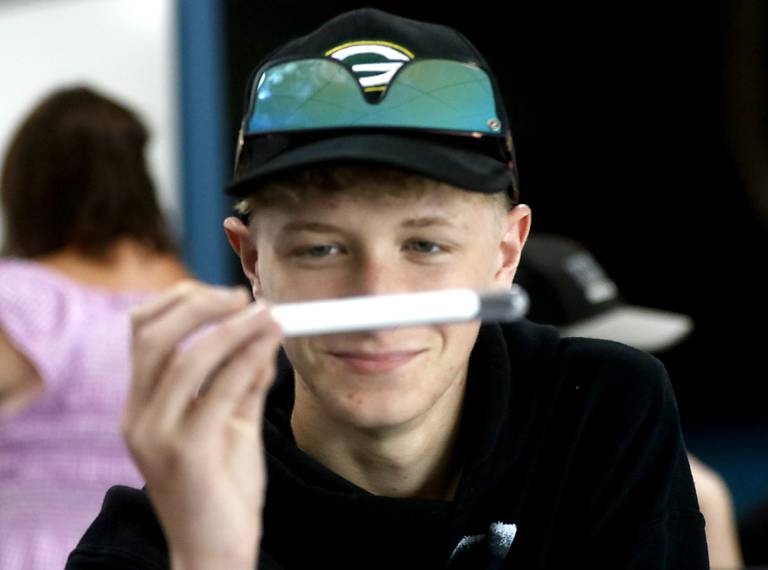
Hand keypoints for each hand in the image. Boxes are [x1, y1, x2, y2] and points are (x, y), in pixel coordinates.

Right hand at [121, 281, 281, 569]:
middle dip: (200, 305)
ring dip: (233, 328)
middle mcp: (139, 417)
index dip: (181, 302)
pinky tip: (271, 344)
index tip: (225, 294)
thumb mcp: (232, 424)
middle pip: (154, 336)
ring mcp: (156, 436)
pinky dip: (247, 358)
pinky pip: (217, 391)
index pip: (143, 334)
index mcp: (142, 407)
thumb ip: (242, 381)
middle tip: (244, 297)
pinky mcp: (185, 454)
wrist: (215, 552)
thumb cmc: (222, 489)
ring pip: (186, 358)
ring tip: (269, 314)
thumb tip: (262, 336)